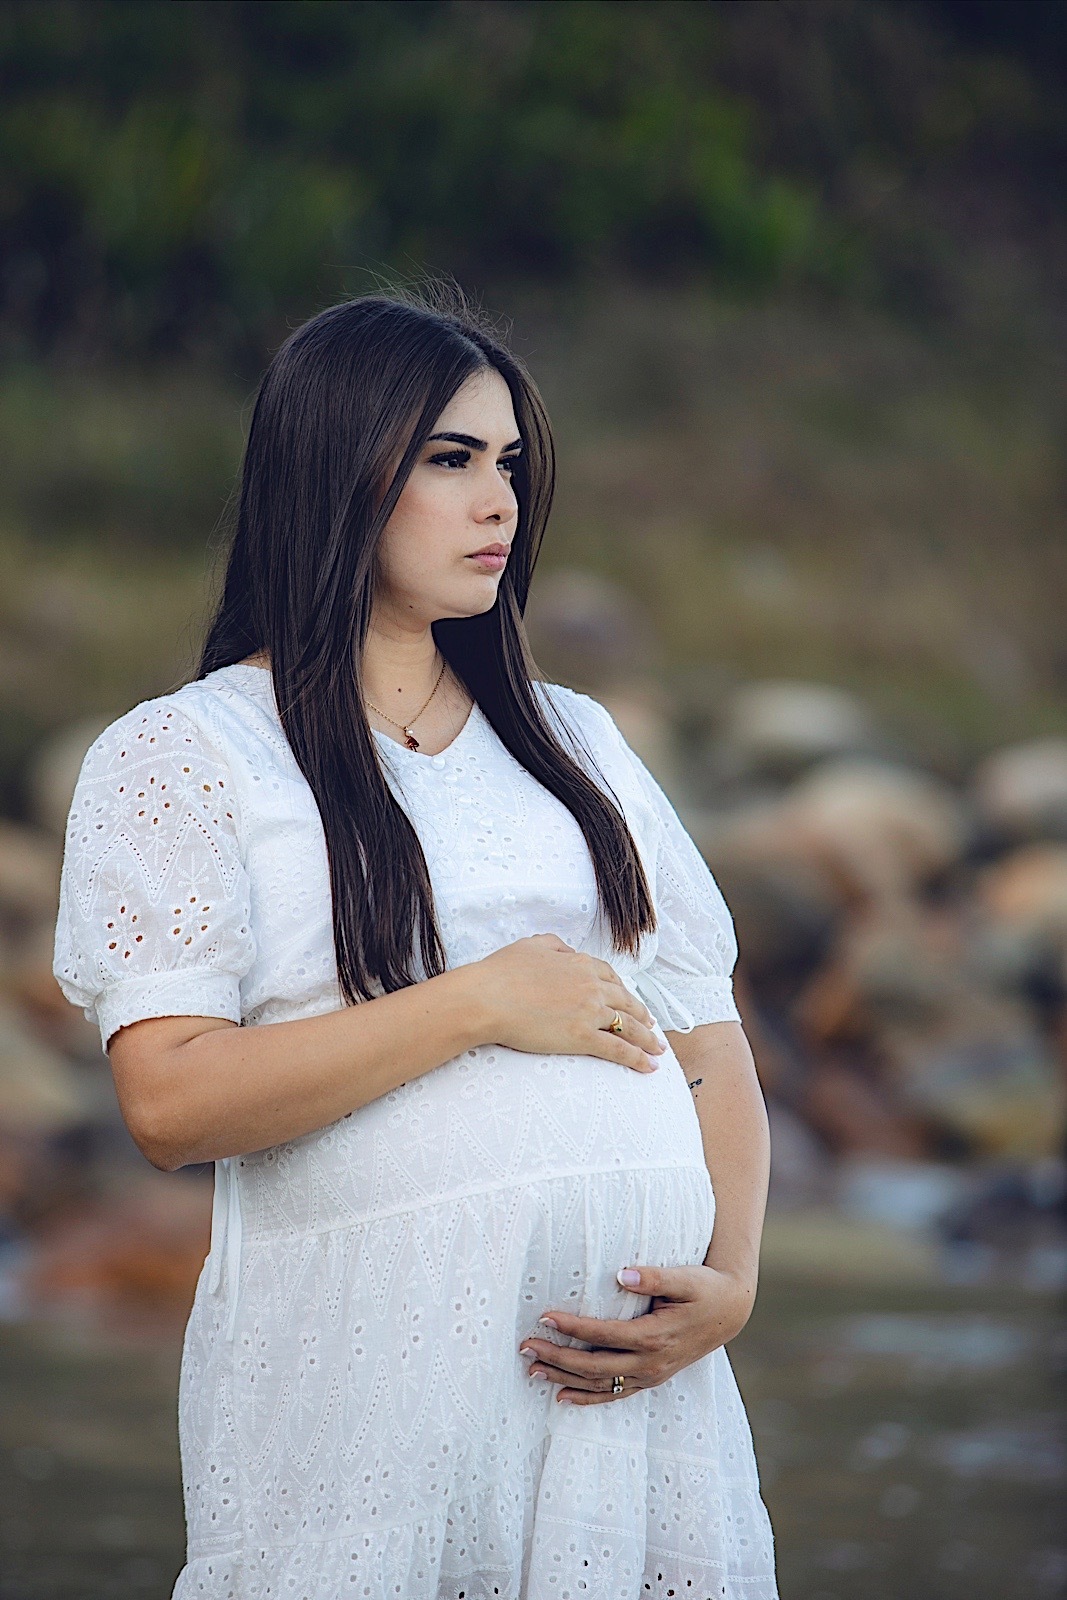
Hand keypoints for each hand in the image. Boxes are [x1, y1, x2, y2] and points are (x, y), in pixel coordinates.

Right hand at [471, 933, 665, 1073]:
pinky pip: (618, 1049)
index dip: (623, 990)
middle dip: (643, 1015)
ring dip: (647, 1038)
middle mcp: (590, 985)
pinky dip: (637, 1058)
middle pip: (626, 1001)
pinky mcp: (582, 1037)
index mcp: (578, 963)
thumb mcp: (531, 945)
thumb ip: (554, 945)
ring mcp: (589, 1012)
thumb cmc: (500, 973)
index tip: (629, 999)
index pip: (610, 977)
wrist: (487, 998)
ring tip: (657, 1048)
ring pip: (629, 1026)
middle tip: (652, 1026)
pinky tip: (649, 1066)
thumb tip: (568, 951)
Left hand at [517, 1263, 755, 1404]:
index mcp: (654, 1337)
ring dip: (564, 1379)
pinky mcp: (650, 1379)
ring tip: (531, 1370)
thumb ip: (654, 1276)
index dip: (573, 1328)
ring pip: (599, 1384)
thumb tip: (623, 1273)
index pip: (603, 1335)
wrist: (729, 1312)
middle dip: (557, 1357)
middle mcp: (649, 1363)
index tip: (544, 1316)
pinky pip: (614, 1395)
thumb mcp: (685, 1278)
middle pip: (594, 1366)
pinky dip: (587, 1397)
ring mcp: (649, 1376)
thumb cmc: (704, 1289)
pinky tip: (562, 1397)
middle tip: (524, 1346)